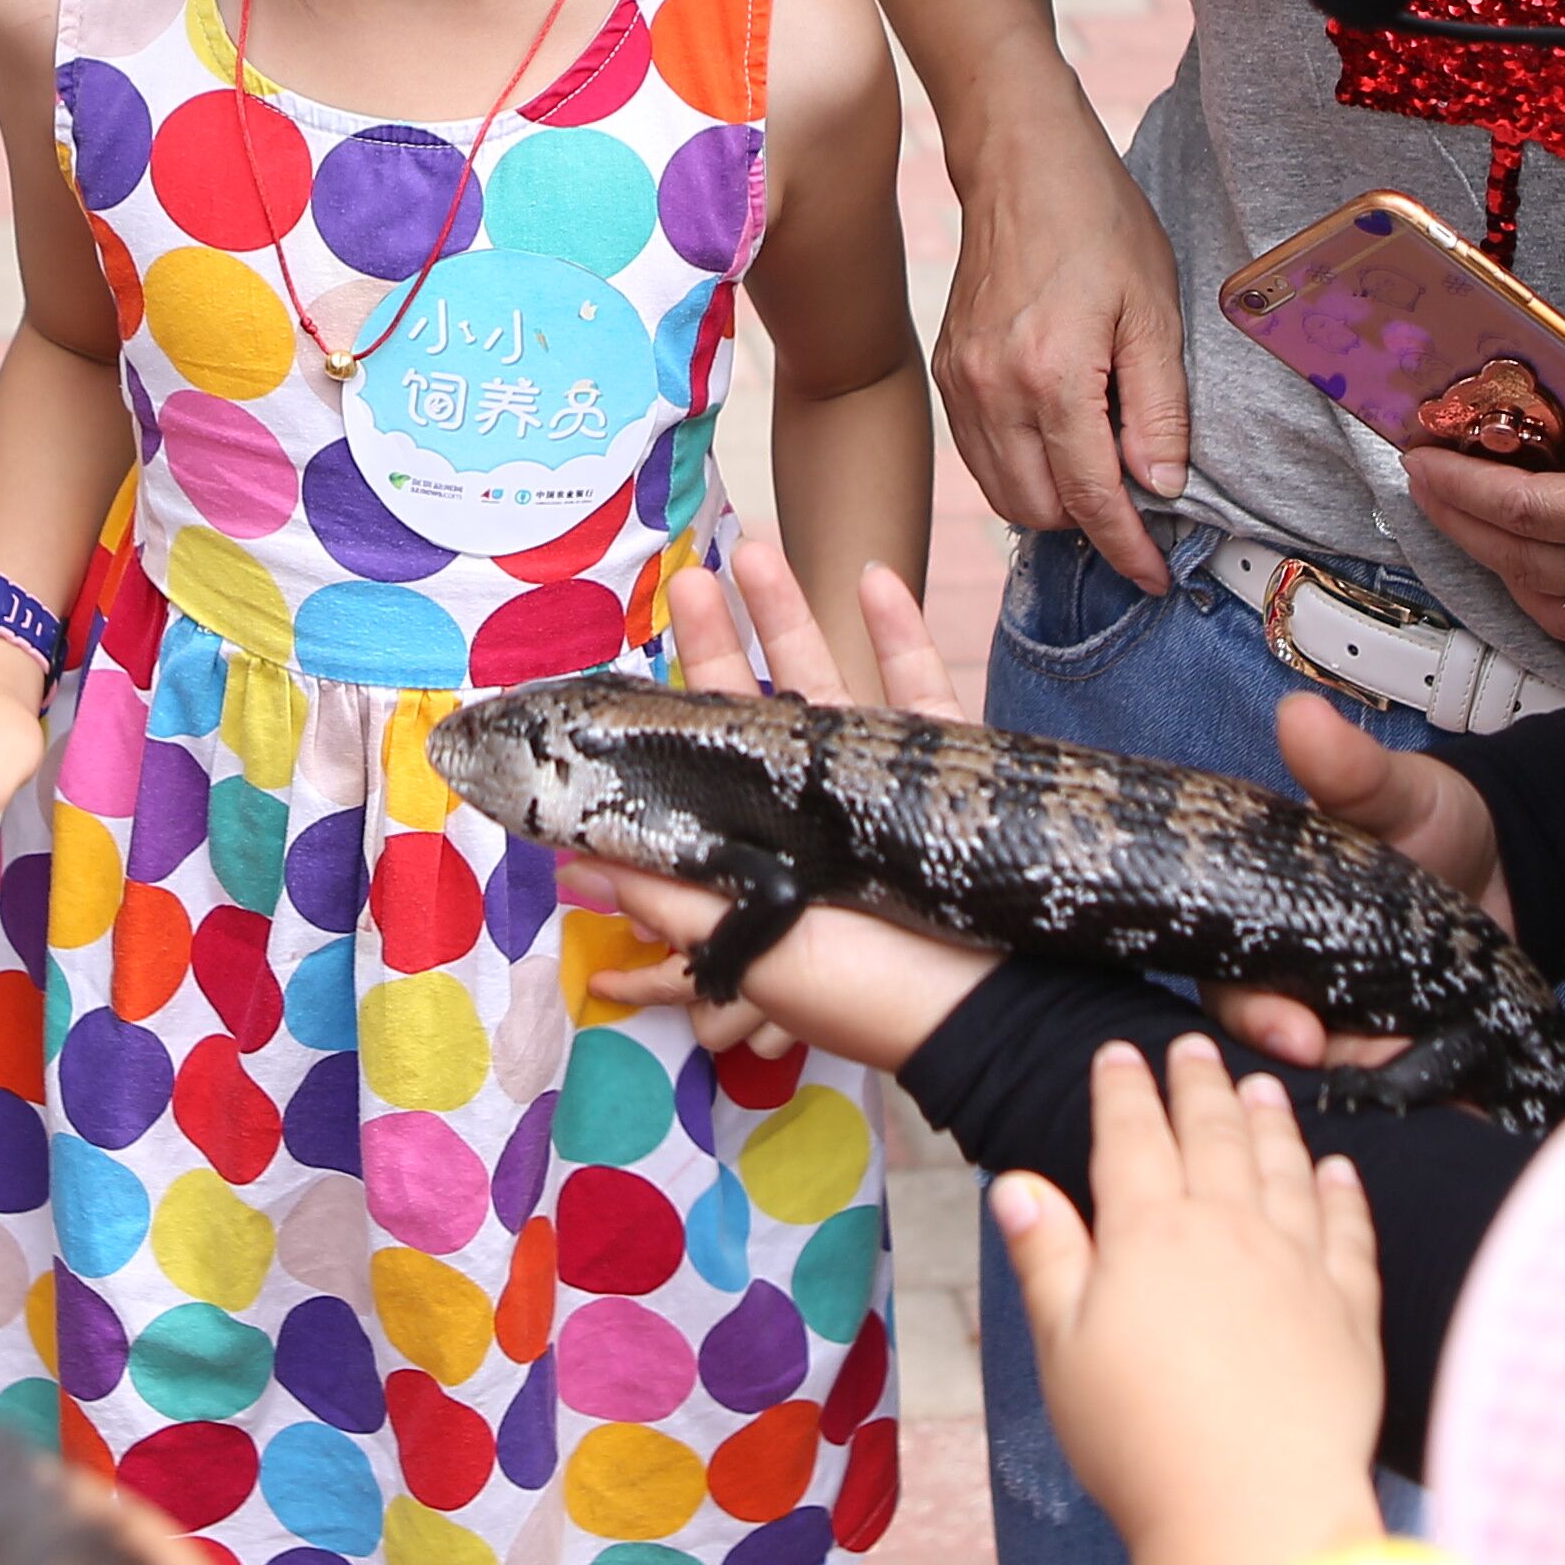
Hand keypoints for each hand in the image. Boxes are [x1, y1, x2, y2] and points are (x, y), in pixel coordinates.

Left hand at [559, 534, 999, 1070]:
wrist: (987, 1016)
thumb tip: (577, 865)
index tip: (627, 667)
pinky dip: (898, 631)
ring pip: (828, 680)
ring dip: (791, 612)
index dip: (664, 721)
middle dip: (718, 641)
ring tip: (754, 548)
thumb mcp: (742, 948)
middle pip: (756, 709)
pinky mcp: (947, 773)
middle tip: (683, 578)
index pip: (699, 775)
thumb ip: (668, 893)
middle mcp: (814, 818)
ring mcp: (880, 790)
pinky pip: (920, 688)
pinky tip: (873, 576)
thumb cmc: (862, 991)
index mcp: (761, 856)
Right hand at [932, 110, 1191, 590]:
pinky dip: (1017, 473)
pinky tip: (1056, 451)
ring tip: (1100, 488)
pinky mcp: (945, 371)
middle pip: (1039, 511)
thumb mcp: (1155, 310)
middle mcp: (993, 389)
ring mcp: (960, 383)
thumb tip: (1158, 487)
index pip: (1091, 498)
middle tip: (1138, 521)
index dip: (1128, 548)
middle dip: (1091, 530)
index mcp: (1052, 376)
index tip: (1156, 576)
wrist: (1020, 162)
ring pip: (1001, 493)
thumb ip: (1158, 407)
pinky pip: (977, 456)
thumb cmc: (1099, 222)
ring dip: (1051, 507)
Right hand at [994, 1037, 1387, 1564]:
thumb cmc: (1140, 1441)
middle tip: (1192, 1047)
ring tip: (1263, 1087)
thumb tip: (1016, 1183)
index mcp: (1150, 1235)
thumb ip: (1047, 1257)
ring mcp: (1298, 1266)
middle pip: (1213, 1135)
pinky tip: (1339, 1170)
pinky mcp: (1351, 1312)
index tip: (1118, 1054)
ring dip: (1270, 1121)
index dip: (1123, 1090)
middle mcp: (1229, 1231)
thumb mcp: (1064, 1349)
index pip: (1132, 1138)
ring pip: (1284, 1169)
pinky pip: (1349, 1231)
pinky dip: (1343, 1193)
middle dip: (1198, 1084)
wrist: (1253, 1509)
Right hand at [1206, 689, 1514, 1081]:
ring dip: (1364, 1080)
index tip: (1297, 1031)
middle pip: (1270, 1037)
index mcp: (1261, 915)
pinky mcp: (1393, 1041)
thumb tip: (1300, 714)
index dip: (1253, 1011)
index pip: (1231, 977)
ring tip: (1412, 1075)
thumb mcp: (1390, 791)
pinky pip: (1386, 1080)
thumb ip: (1346, 768)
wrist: (1508, 864)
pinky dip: (1409, 1091)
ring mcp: (1342, 1014)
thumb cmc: (1427, 819)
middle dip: (1308, 1062)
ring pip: (1328, 1070)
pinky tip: (1440, 1095)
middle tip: (1363, 1065)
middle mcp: (1289, 973)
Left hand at [1392, 311, 1564, 671]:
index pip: (1531, 511)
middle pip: (1526, 563)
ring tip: (1472, 529)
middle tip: (1427, 487)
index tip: (1423, 461)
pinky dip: (1562, 614)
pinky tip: (1550, 585)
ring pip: (1557, 610)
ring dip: (1504, 571)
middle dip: (1463, 526)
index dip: (1466, 489)